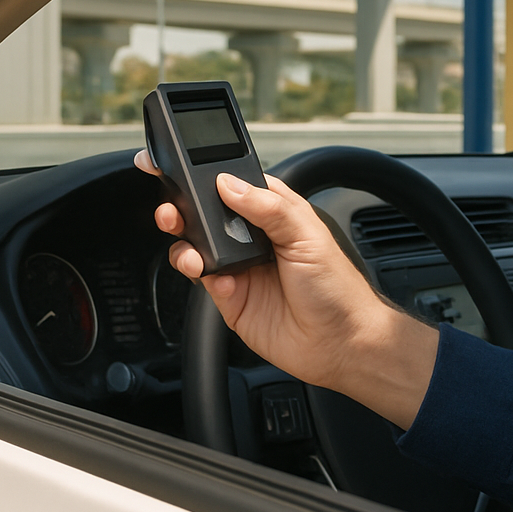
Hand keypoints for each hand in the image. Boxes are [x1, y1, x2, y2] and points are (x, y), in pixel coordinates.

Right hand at [134, 150, 438, 429]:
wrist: (340, 344)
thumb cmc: (337, 288)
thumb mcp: (308, 235)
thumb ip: (268, 206)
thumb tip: (227, 183)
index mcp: (273, 210)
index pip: (233, 183)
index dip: (206, 175)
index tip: (180, 167)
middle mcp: (252, 235)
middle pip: (205, 212)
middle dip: (182, 206)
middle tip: (171, 208)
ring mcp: (238, 265)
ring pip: (195, 243)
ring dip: (182, 240)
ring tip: (187, 245)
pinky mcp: (228, 296)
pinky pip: (199, 277)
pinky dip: (197, 272)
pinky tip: (213, 276)